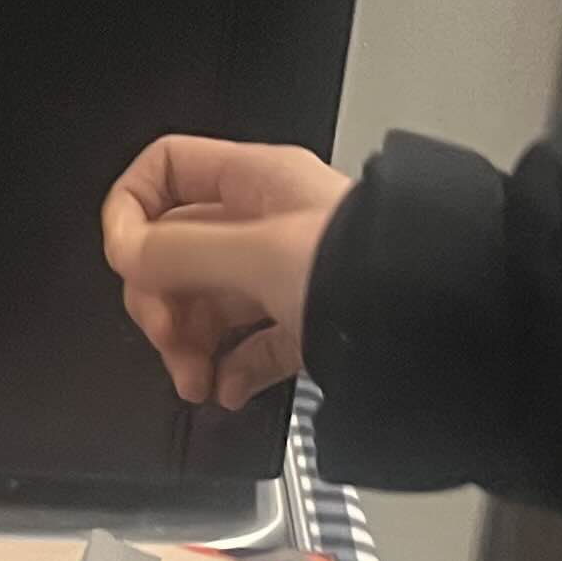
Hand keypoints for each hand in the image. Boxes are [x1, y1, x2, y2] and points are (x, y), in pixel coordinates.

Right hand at [99, 136, 352, 409]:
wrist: (438, 323)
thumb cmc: (367, 270)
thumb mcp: (256, 254)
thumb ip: (178, 252)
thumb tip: (124, 252)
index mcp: (256, 181)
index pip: (167, 170)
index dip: (132, 211)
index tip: (125, 260)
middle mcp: (266, 221)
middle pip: (175, 251)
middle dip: (160, 302)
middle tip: (168, 338)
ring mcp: (283, 274)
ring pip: (206, 305)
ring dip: (188, 348)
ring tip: (198, 382)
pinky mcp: (303, 324)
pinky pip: (247, 347)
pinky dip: (230, 371)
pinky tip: (228, 391)